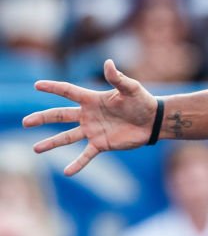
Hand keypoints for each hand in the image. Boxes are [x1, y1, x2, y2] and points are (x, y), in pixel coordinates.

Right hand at [22, 60, 157, 175]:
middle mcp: (88, 115)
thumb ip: (118, 78)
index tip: (37, 85)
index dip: (54, 88)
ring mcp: (92, 130)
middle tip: (25, 122)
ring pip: (67, 137)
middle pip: (60, 115)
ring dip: (52, 143)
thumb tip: (108, 63)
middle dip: (43, 118)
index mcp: (92, 99)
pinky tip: (67, 172)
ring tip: (36, 148)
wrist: (153, 120)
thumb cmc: (142, 101)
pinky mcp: (101, 144)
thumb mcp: (131, 88)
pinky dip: (77, 164)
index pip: (69, 92)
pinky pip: (86, 155)